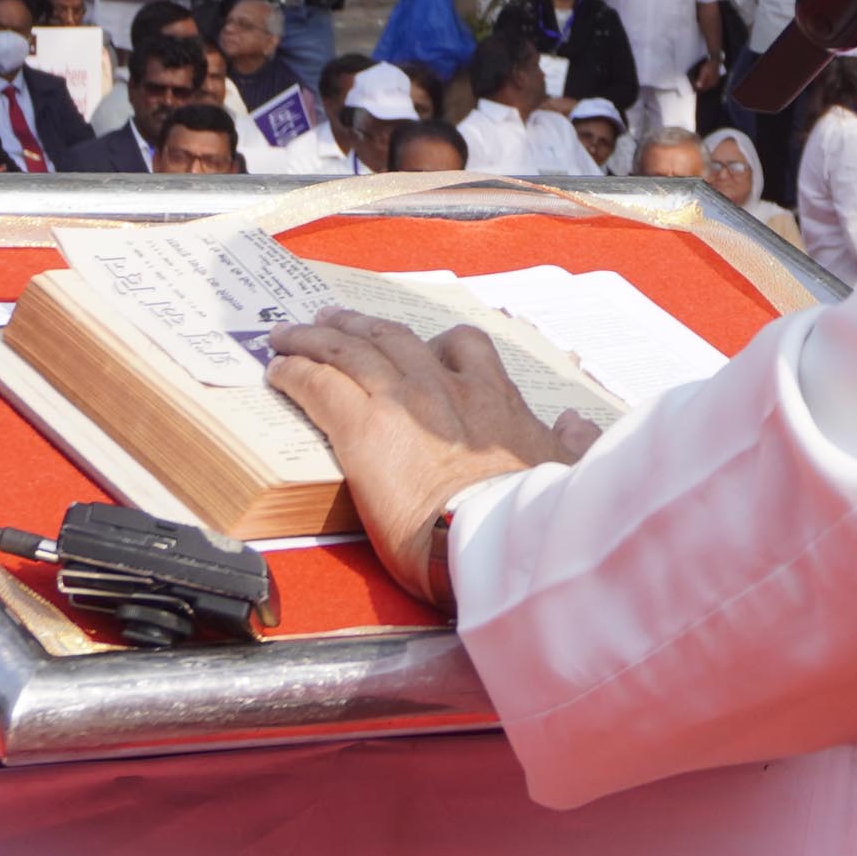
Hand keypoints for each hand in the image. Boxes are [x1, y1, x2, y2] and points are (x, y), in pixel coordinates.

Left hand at [265, 312, 594, 607]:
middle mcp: (444, 386)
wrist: (496, 537)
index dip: (435, 343)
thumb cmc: (533, 514)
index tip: (421, 345)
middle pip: (394, 337)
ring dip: (318, 337)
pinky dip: (296, 372)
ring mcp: (401, 400)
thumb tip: (578, 425)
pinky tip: (278, 371)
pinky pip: (318, 384)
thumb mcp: (568, 470)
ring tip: (293, 333)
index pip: (462, 347)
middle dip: (363, 326)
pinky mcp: (361, 426)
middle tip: (337, 319)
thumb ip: (573, 443)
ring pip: (350, 349)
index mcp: (492, 397)